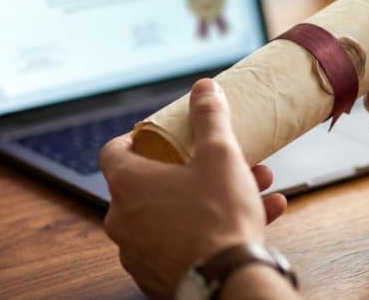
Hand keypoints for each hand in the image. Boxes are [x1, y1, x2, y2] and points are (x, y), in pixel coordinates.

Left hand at [100, 79, 286, 297]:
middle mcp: (123, 220)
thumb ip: (209, 118)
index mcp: (127, 185)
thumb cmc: (218, 220)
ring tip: (254, 188)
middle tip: (222, 162)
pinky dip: (211, 230)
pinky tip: (255, 218)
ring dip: (210, 198)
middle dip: (194, 169)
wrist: (230, 283)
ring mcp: (138, 252)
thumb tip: (205, 89)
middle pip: (153, 183)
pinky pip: (184, 243)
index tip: (157, 137)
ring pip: (175, 214)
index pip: (113, 151)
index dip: (135, 139)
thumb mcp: (220, 155)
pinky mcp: (158, 276)